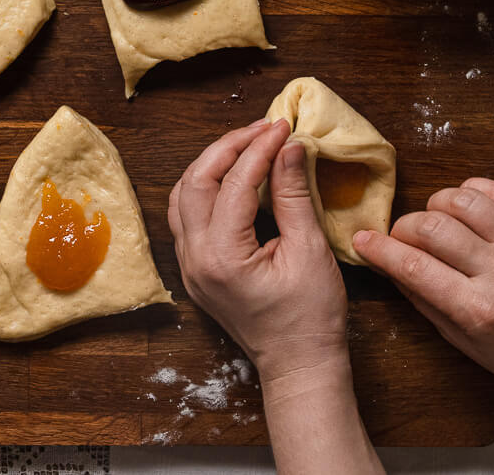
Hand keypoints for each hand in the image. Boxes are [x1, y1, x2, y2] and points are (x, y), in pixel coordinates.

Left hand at [168, 119, 349, 383]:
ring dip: (212, 164)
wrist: (298, 365)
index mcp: (222, 257)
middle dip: (229, 147)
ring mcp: (188, 266)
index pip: (234, 183)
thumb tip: (288, 147)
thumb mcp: (309, 251)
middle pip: (195, 181)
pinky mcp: (194, 269)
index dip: (260, 148)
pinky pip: (186, 215)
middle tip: (264, 129)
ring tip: (248, 145)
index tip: (283, 127)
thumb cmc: (310, 318)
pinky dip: (205, 187)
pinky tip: (233, 176)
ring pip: (183, 195)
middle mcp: (194, 259)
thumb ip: (293, 195)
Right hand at [353, 177, 493, 401]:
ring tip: (437, 220)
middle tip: (402, 236)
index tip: (362, 240)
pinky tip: (466, 208)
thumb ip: (422, 298)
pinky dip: (472, 191)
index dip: (379, 248)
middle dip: (405, 226)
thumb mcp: (460, 341)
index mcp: (479, 309)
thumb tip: (386, 261)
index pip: (414, 266)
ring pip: (463, 199)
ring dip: (437, 205)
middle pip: (433, 226)